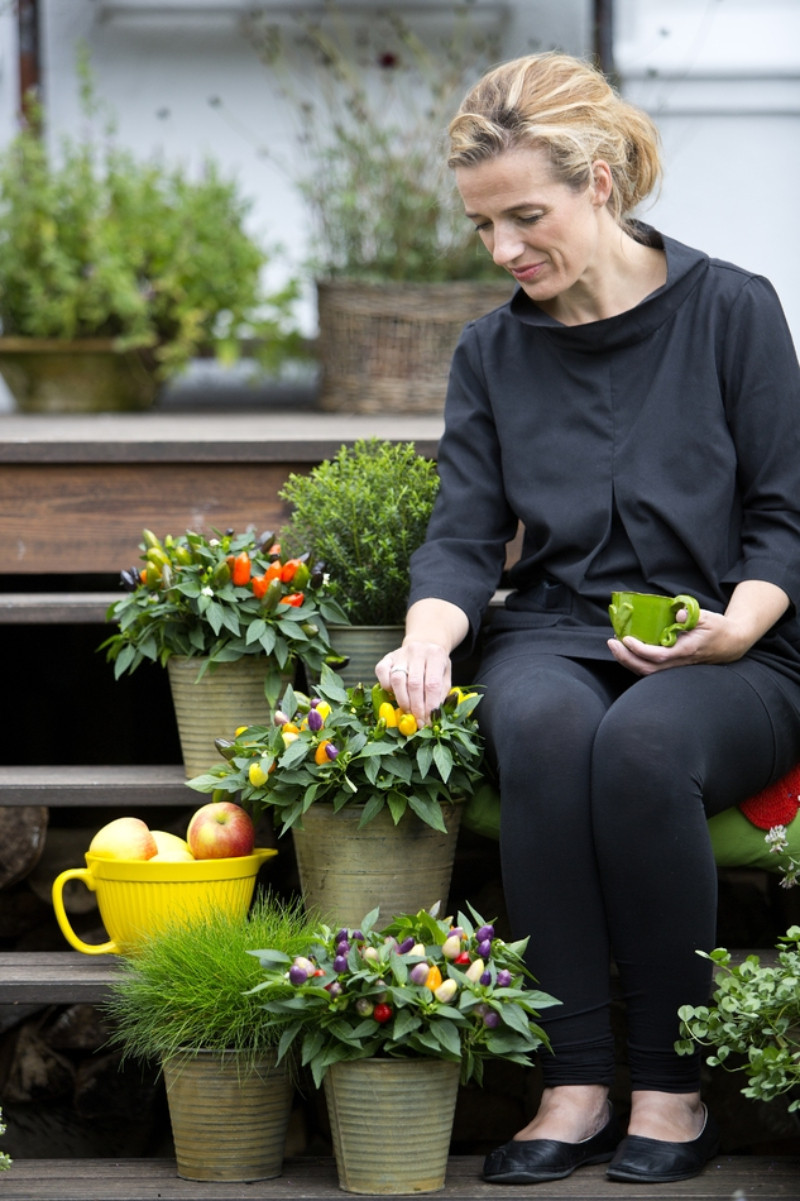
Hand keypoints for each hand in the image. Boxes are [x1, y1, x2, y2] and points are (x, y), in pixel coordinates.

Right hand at [375, 640, 452, 723]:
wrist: (424, 644)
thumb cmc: (436, 665)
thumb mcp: (445, 676)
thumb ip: (441, 693)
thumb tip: (433, 715)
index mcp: (435, 654)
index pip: (432, 684)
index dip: (430, 705)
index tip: (429, 720)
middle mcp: (417, 651)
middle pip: (414, 684)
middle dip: (416, 707)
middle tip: (418, 722)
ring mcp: (400, 653)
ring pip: (397, 680)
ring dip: (403, 701)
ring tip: (408, 712)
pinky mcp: (386, 658)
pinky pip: (382, 674)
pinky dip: (387, 687)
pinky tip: (395, 695)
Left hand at [607, 607, 753, 675]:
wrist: (732, 644)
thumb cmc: (719, 628)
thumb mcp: (708, 617)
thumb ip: (691, 615)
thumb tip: (676, 614)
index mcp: (688, 650)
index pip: (660, 655)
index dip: (640, 650)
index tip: (627, 639)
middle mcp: (679, 662)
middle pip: (647, 669)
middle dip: (626, 658)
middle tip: (612, 642)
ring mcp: (676, 667)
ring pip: (647, 672)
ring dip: (628, 661)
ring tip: (615, 646)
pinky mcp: (673, 666)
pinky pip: (650, 669)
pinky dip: (635, 662)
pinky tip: (626, 651)